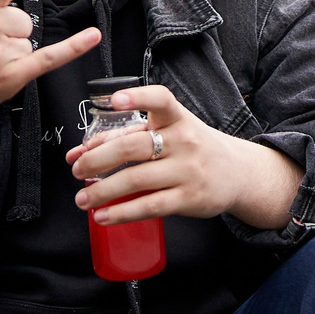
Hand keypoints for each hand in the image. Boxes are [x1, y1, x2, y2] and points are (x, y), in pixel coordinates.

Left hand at [69, 83, 304, 229]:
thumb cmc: (192, 148)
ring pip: (136, 180)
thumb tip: (78, 153)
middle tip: (76, 170)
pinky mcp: (189, 198)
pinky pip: (149, 206)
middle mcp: (184, 142)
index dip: (137, 97)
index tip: (114, 101)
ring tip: (82, 198)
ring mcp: (187, 171)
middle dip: (96, 160)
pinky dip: (121, 213)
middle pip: (133, 147)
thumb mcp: (168, 133)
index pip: (160, 100)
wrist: (237, 173)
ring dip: (102, 191)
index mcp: (177, 119)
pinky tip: (102, 216)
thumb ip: (125, 137)